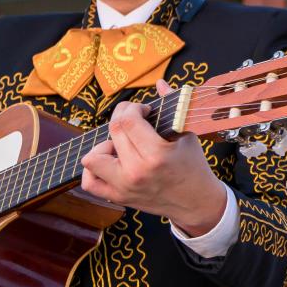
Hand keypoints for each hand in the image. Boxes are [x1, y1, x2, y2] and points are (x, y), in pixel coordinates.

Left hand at [80, 90, 228, 233]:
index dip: (133, 108)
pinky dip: (93, 170)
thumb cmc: (194, 166)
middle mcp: (137, 172)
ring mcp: (125, 187)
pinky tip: (109, 162)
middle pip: (113, 132)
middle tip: (134, 121)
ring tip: (120, 145)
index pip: (127, 121)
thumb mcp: (187, 134)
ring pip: (92, 158)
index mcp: (156, 155)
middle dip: (121, 118)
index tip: (144, 110)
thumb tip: (160, 83)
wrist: (196, 202)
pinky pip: (89, 183)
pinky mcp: (119, 197)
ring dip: (103, 146)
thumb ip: (172, 106)